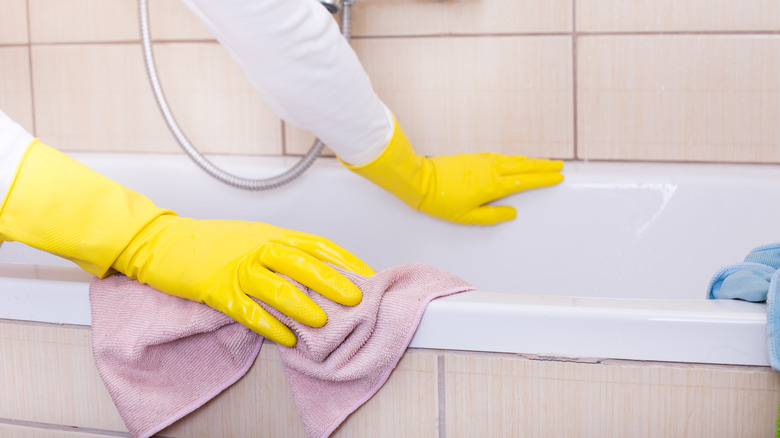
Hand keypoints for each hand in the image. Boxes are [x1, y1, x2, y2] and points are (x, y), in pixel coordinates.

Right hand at [0, 141, 371, 346]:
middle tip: (355, 298)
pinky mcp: (216, 288)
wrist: (162, 242)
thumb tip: (315, 273)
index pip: (315, 244)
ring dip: (302, 305)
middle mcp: (258, 247)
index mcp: (270, 234)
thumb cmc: (209, 242)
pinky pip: (247, 309)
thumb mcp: (251, 237)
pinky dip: (268, 324)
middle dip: (331, 281)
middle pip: (302, 263)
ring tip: (323, 321)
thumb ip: (281, 252)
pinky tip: (284, 337)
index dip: (343, 259)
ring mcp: (237, 268)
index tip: (366, 274)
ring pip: (277, 286)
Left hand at [418, 152, 562, 224]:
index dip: (543, 179)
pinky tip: (517, 160)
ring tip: (544, 162)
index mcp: (492, 186)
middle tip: (559, 166)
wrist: (422, 181)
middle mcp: (490, 170)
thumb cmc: (442, 202)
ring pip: (512, 160)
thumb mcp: (467, 218)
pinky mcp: (474, 157)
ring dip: (530, 161)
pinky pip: (500, 157)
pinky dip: (513, 158)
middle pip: (524, 166)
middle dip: (543, 166)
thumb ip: (492, 216)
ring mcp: (482, 162)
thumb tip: (512, 213)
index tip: (558, 177)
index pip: (525, 181)